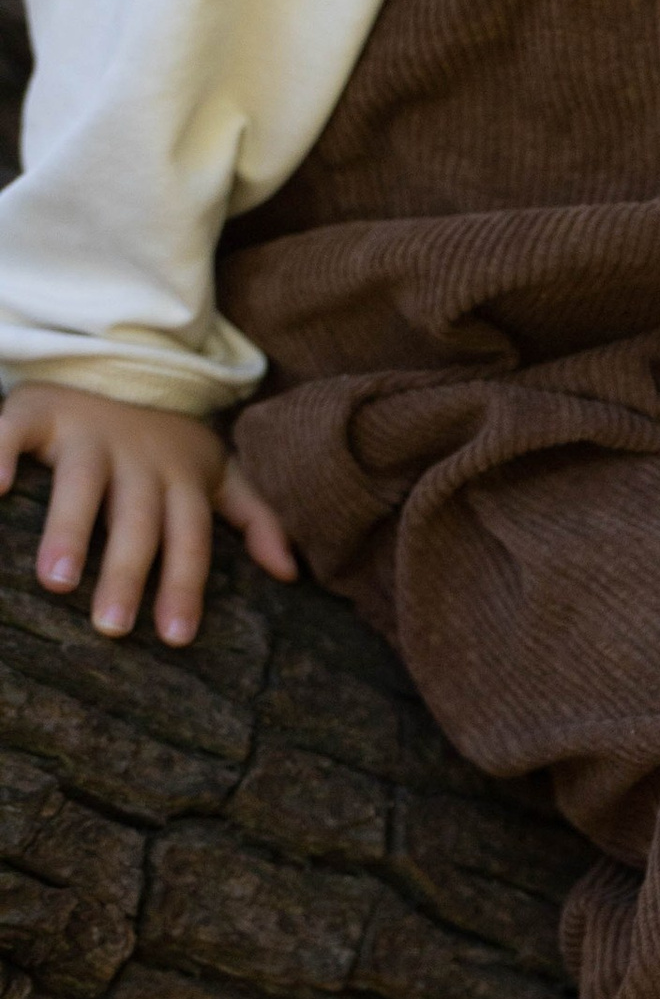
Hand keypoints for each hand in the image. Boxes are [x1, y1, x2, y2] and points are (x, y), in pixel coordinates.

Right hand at [0, 386, 296, 645]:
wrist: (117, 360)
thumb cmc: (163, 441)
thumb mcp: (217, 470)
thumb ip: (255, 516)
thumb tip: (292, 573)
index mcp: (179, 477)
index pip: (189, 537)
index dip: (185, 585)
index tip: (176, 638)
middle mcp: (136, 457)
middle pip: (137, 519)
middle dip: (129, 572)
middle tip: (113, 626)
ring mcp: (87, 432)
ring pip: (82, 483)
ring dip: (70, 530)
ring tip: (56, 581)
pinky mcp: (38, 411)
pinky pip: (15, 429)